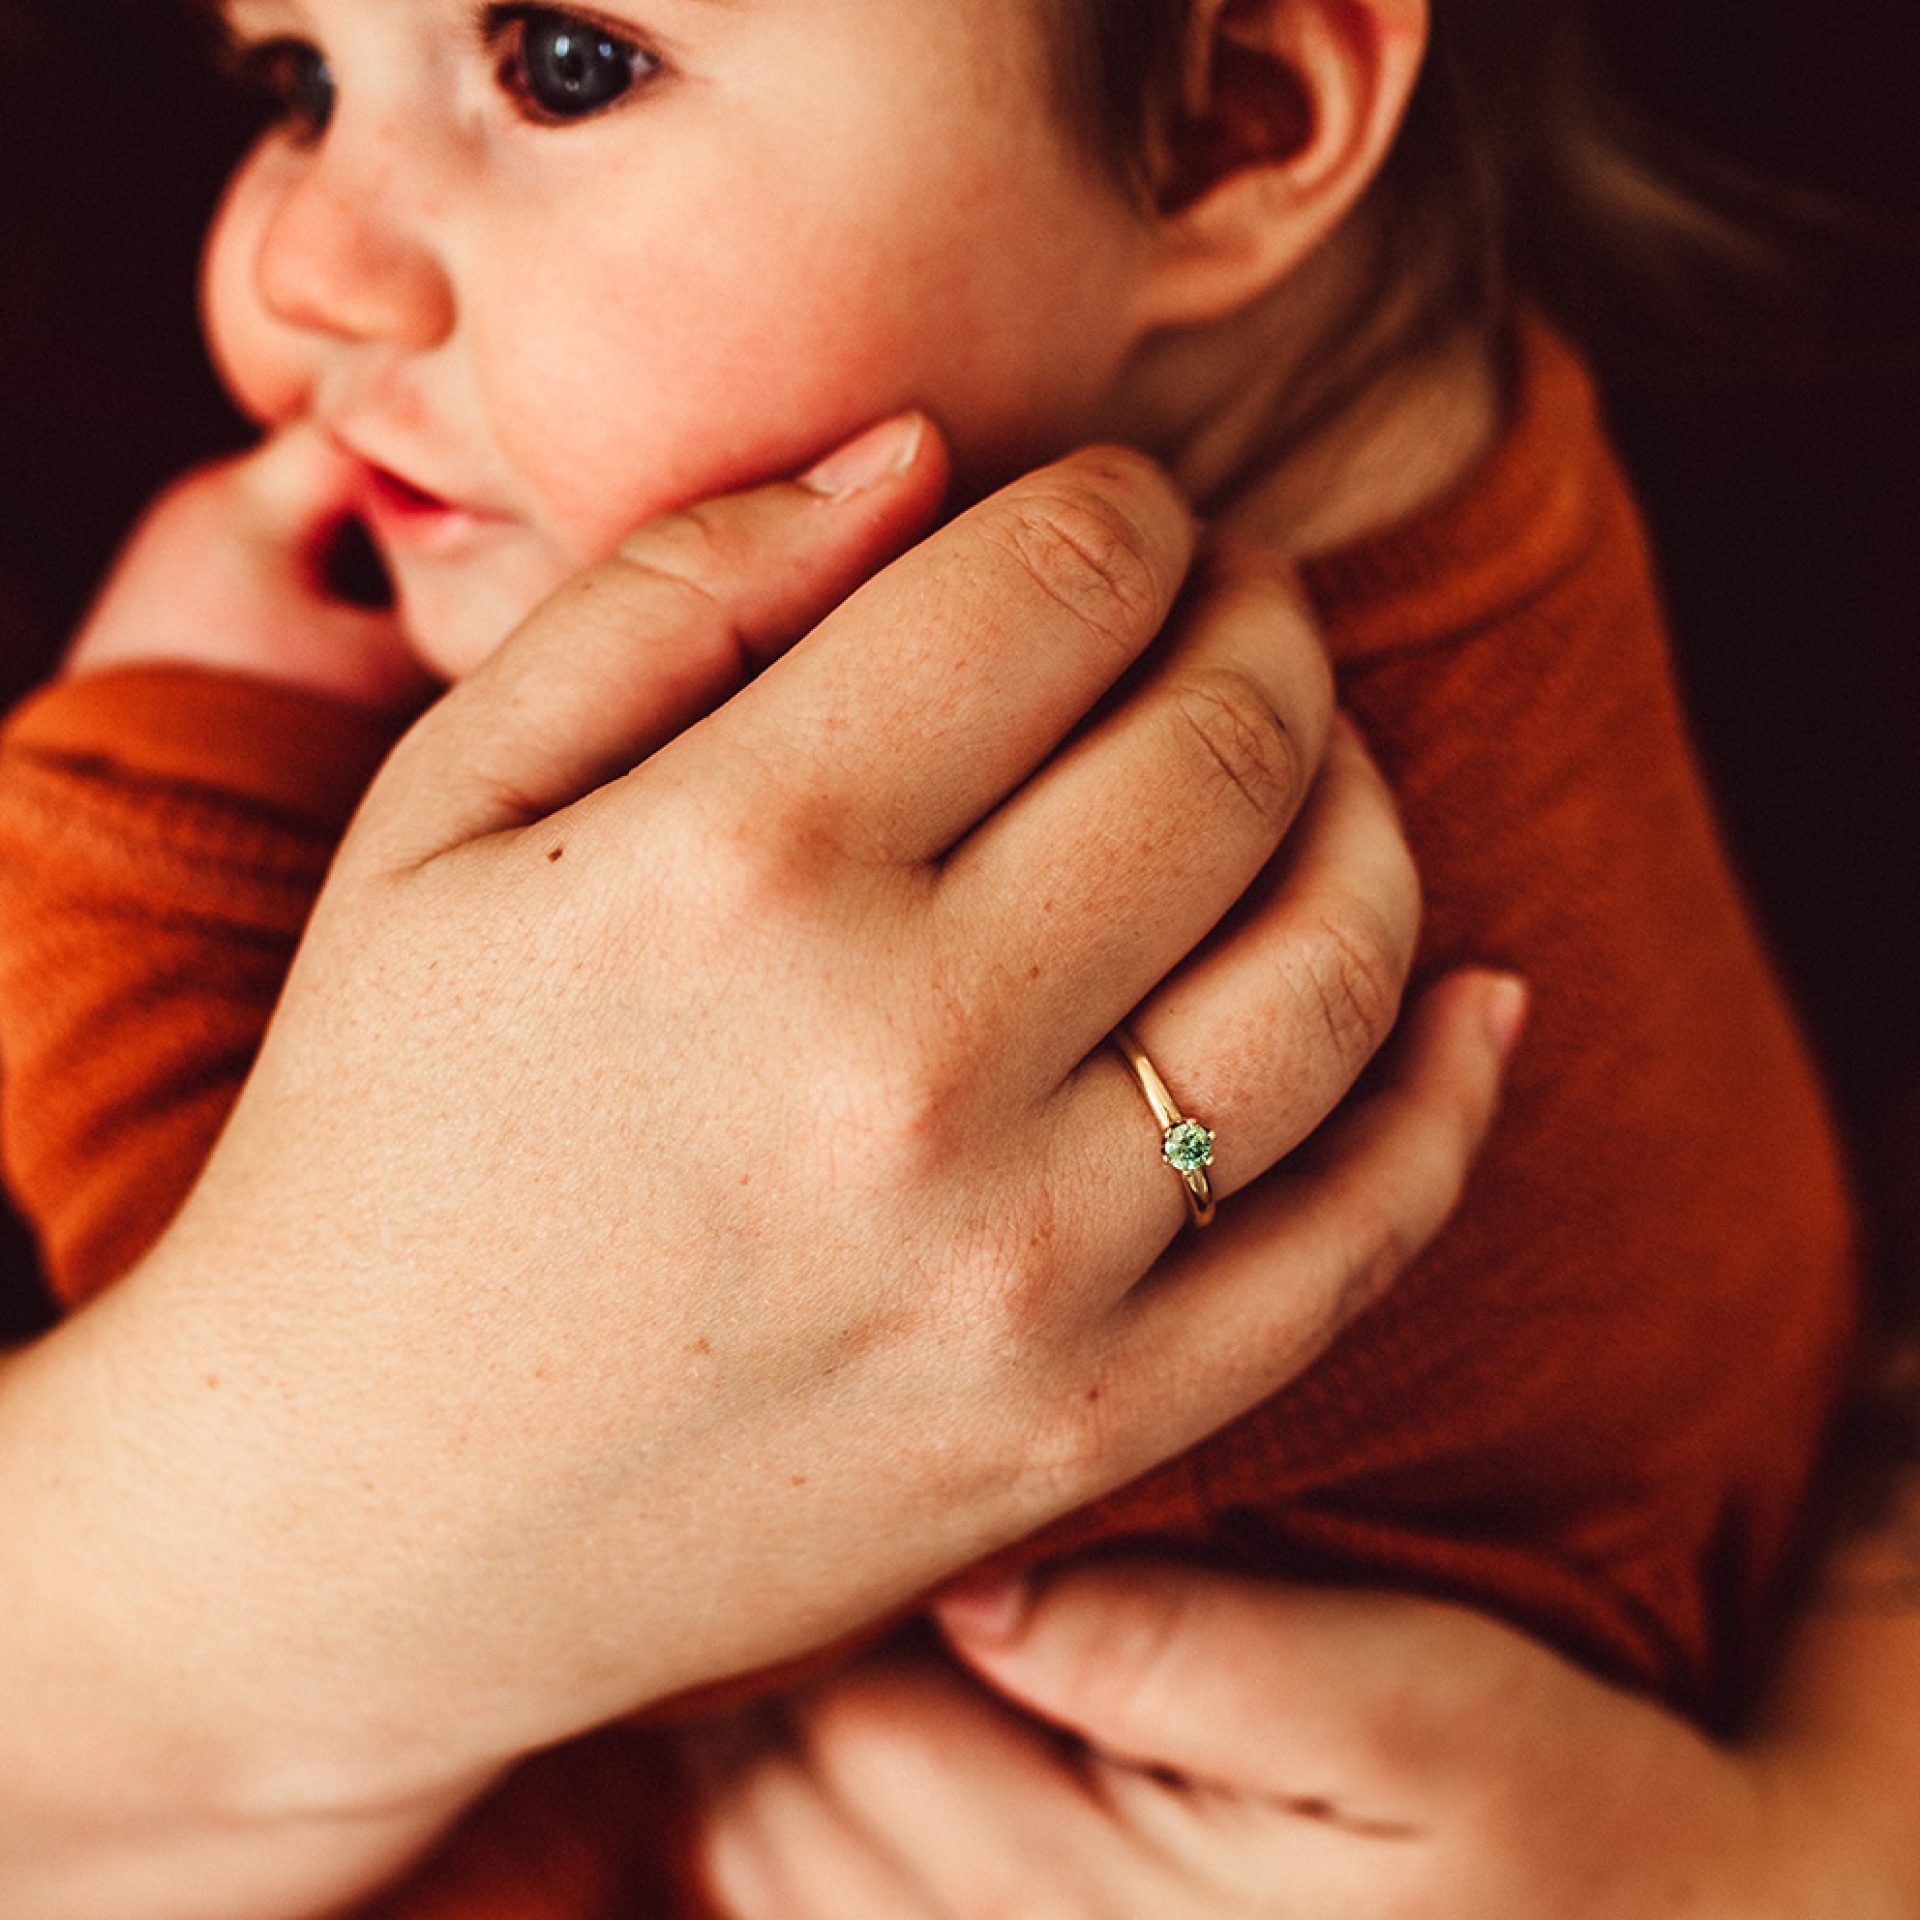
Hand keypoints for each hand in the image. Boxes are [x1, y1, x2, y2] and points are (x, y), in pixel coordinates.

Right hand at [9, 421, 1513, 1838]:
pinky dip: (1455, 1085)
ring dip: (1371, 808)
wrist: (349, 1518)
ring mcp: (1025, 1262)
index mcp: (738, 862)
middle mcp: (911, 1053)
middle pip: (1232, 739)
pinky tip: (1474, 995)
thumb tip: (916, 451)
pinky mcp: (1088, 1423)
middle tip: (1232, 605)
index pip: (1061, 577)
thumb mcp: (434, 817)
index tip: (1114, 515)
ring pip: (1345, 958)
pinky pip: (1363, 1225)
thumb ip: (668, 595)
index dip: (1122, 503)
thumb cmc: (375, 1139)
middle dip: (1262, 618)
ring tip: (1315, 767)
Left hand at [696, 1553, 1896, 1919]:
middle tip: (838, 1507)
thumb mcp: (1414, 1710)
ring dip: (779, 1743)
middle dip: (786, 1658)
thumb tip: (978, 1578)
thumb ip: (1186, 1654)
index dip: (841, 1584)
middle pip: (784, 1803)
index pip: (854, 1731)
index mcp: (1093, 1907)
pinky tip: (858, 1740)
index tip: (869, 1464)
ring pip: (775, 1873)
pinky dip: (805, 1837)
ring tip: (845, 1604)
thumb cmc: (1545, 1817)